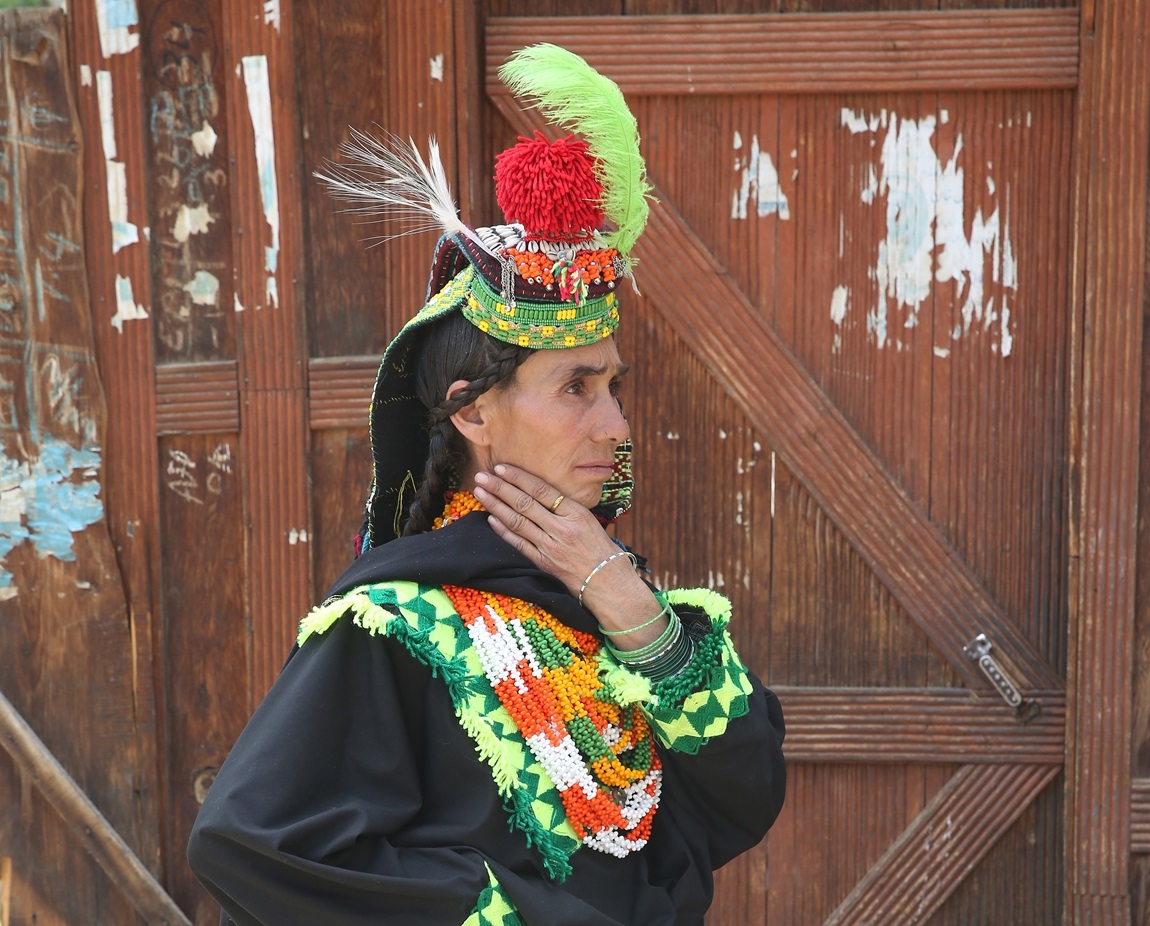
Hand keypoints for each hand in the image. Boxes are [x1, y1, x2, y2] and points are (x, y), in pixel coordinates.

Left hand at [473, 464, 662, 643]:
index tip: (502, 468)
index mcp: (575, 513)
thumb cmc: (601, 550)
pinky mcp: (543, 563)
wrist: (609, 583)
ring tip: (480, 493)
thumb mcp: (589, 521)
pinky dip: (503, 530)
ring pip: (517, 521)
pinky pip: (519, 544)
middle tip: (482, 476)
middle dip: (500, 488)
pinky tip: (491, 518)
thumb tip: (539, 493)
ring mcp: (550, 547)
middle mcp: (561, 528)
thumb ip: (566, 508)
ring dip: (496, 505)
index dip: (519, 478)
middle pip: (524, 503)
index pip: (541, 490)